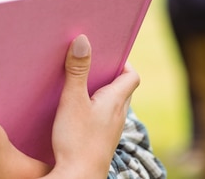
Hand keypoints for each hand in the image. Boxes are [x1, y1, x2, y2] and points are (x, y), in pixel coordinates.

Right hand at [45, 35, 139, 178]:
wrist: (78, 178)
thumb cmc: (77, 140)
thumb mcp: (73, 99)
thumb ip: (77, 70)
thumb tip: (83, 39)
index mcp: (116, 101)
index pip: (131, 76)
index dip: (123, 62)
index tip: (106, 52)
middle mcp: (118, 115)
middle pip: (122, 88)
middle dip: (108, 73)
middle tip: (90, 62)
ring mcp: (110, 130)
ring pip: (112, 104)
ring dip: (100, 91)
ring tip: (80, 82)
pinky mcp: (100, 141)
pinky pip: (103, 117)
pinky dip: (94, 108)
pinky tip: (76, 110)